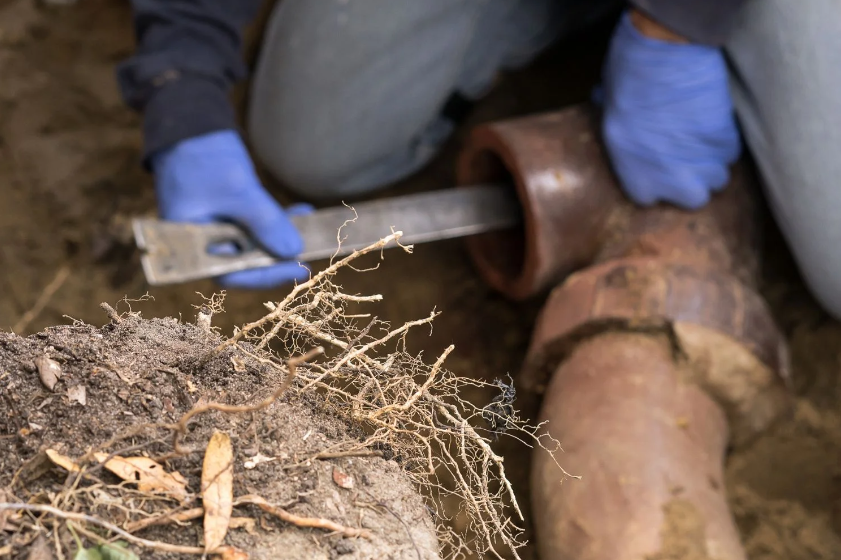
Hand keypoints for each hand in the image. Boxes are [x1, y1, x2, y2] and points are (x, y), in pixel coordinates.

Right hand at [151, 129, 310, 288]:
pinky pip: (254, 226)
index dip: (264, 276)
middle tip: (308, 255)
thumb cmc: (204, 158)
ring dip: (280, 237)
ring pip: (253, 244)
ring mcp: (216, 228)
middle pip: (243, 263)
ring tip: (307, 227)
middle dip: (276, 258)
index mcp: (191, 245)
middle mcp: (202, 243)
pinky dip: (275, 221)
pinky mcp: (228, 214)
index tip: (296, 268)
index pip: (228, 274)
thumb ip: (264, 222)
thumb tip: (293, 252)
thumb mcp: (238, 191)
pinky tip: (300, 212)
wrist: (189, 124)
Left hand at [598, 10, 741, 209]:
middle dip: (694, 182)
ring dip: (713, 164)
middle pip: (694, 198)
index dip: (656, 181)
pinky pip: (732, 153)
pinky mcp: (725, 140)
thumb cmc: (627, 79)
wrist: (665, 55)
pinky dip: (725, 142)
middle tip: (689, 160)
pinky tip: (714, 125)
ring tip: (702, 142)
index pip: (648, 199)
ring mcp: (701, 162)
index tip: (658, 166)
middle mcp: (670, 177)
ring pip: (719, 178)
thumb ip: (617, 131)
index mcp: (634, 174)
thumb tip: (613, 119)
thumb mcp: (607, 112)